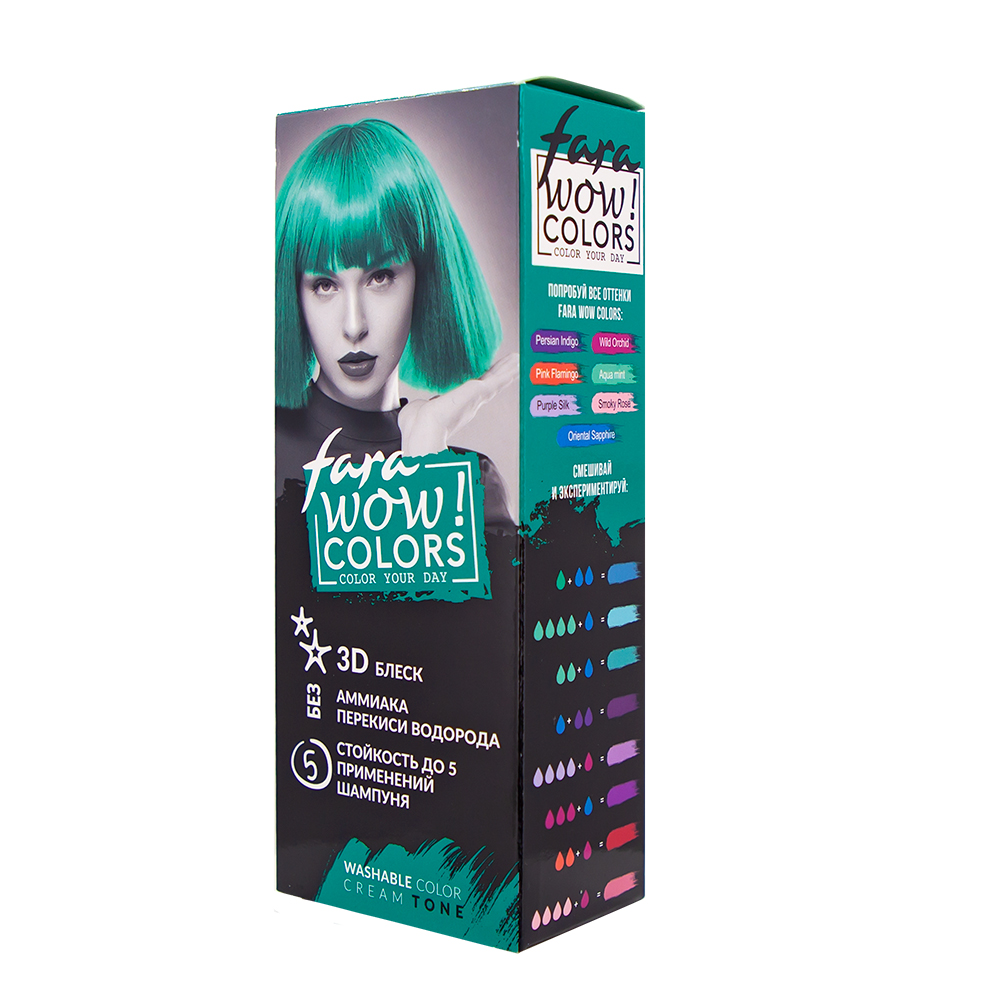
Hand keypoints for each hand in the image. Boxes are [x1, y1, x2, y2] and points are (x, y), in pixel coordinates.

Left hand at [398, 353, 518, 456]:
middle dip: (501, 372)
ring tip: (518, 358)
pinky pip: (500, 379)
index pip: (474, 389)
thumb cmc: (417, 423)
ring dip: (508, 368)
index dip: (483, 380)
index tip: (489, 373)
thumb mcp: (421, 408)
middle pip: (490, 383)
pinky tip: (517, 361)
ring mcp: (477, 398)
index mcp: (457, 406)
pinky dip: (510, 370)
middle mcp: (471, 403)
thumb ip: (425, 404)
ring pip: (497, 380)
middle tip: (511, 361)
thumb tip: (421, 404)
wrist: (422, 427)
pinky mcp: (480, 392)